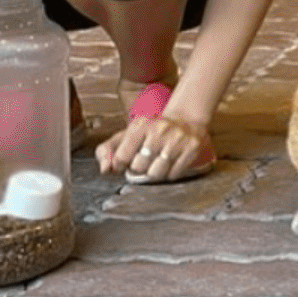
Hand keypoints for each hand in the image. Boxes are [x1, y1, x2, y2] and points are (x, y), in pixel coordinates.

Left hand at [97, 114, 212, 181]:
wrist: (186, 121)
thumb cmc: (152, 132)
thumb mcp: (127, 135)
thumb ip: (107, 151)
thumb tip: (105, 170)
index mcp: (141, 125)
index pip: (121, 157)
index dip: (120, 165)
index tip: (124, 162)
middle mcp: (160, 130)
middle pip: (139, 167)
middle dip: (138, 169)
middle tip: (143, 162)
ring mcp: (177, 139)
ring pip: (157, 173)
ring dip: (154, 173)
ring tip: (156, 163)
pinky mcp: (192, 148)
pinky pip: (173, 174)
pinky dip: (169, 174)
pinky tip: (170, 163)